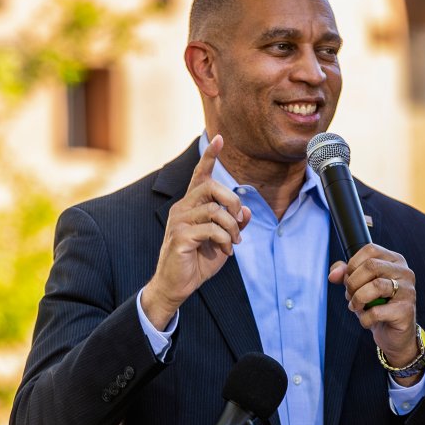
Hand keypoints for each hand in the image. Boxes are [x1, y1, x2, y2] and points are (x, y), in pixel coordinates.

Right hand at [142, 135, 250, 329]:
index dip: (210, 157)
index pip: (200, 175)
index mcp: (191, 206)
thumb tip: (247, 212)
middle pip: (211, 187)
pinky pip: (211, 229)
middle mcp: (182, 209)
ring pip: (214, 209)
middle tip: (239, 221)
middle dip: (233, 201)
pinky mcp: (180, 237)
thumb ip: (235, 225)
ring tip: (234, 242)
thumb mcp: (223, 241)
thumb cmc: (198, 262)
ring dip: (232, 227)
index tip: (219, 138)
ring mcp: (179, 222)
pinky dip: (226, 239)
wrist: (177, 286)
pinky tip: (226, 250)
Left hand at [328, 244, 420, 384]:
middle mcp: (405, 272)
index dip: (353, 263)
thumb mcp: (359, 286)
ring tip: (356, 307)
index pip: (370, 249)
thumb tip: (334, 274)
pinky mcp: (406, 311)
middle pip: (371, 266)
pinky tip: (367, 320)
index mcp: (394, 261)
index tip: (349, 278)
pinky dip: (365, 318)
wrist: (394, 335)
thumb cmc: (378, 306)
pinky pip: (377, 311)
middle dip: (352, 283)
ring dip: (357, 299)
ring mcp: (408, 291)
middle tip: (350, 295)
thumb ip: (345, 274)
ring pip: (375, 286)